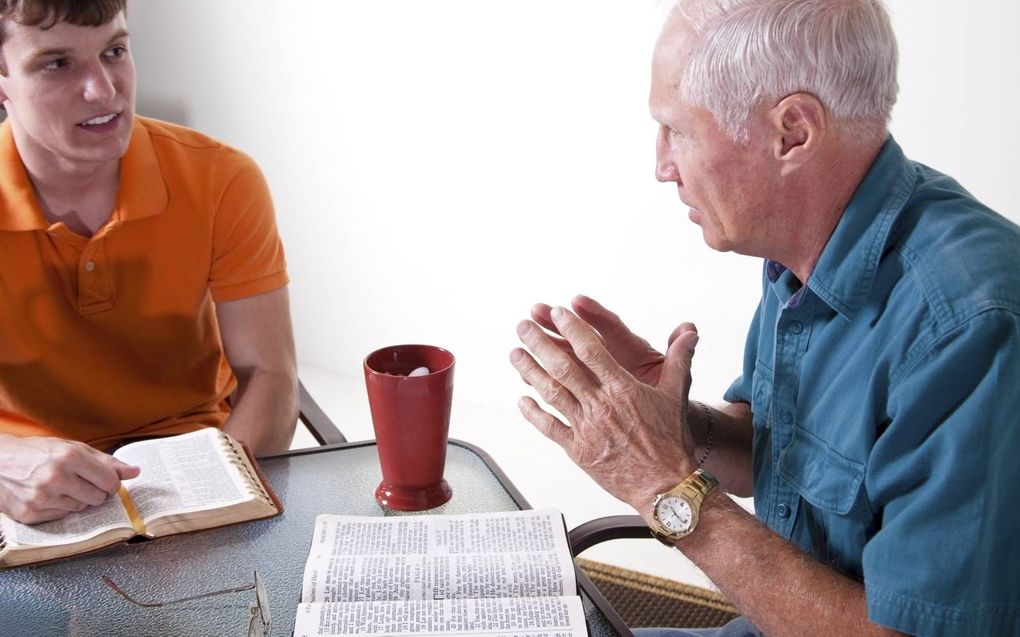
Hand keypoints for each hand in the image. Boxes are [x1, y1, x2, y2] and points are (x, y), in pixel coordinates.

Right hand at [0, 436, 140, 523]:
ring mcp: (41, 498)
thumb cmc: (38, 453)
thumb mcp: (73, 448)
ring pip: (80, 509)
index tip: (104, 480)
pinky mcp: (30, 514)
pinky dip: (59, 508)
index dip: (111, 482)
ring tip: (61, 487)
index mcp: (70, 457)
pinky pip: (62, 517)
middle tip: (81, 482)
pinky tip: (48, 496)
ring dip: (76, 500)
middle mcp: (56, 478)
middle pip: (98, 498)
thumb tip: (135, 471)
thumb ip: (106, 462)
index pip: (110, 481)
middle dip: (95, 492)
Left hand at [510, 305, 700, 516]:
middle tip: (523, 327)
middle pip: (563, 368)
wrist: (665, 486)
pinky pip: (550, 427)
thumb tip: (689, 331)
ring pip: (551, 394)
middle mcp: (600, 405)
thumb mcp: (676, 395)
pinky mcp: (578, 450)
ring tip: (515, 354)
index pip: (592, 351)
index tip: (557, 313)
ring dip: (530, 372)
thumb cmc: (671, 443)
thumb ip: (679, 359)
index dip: (572, 329)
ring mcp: (586, 428)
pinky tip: (521, 400)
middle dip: (540, 344)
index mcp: (622, 389)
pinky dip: (533, 414)